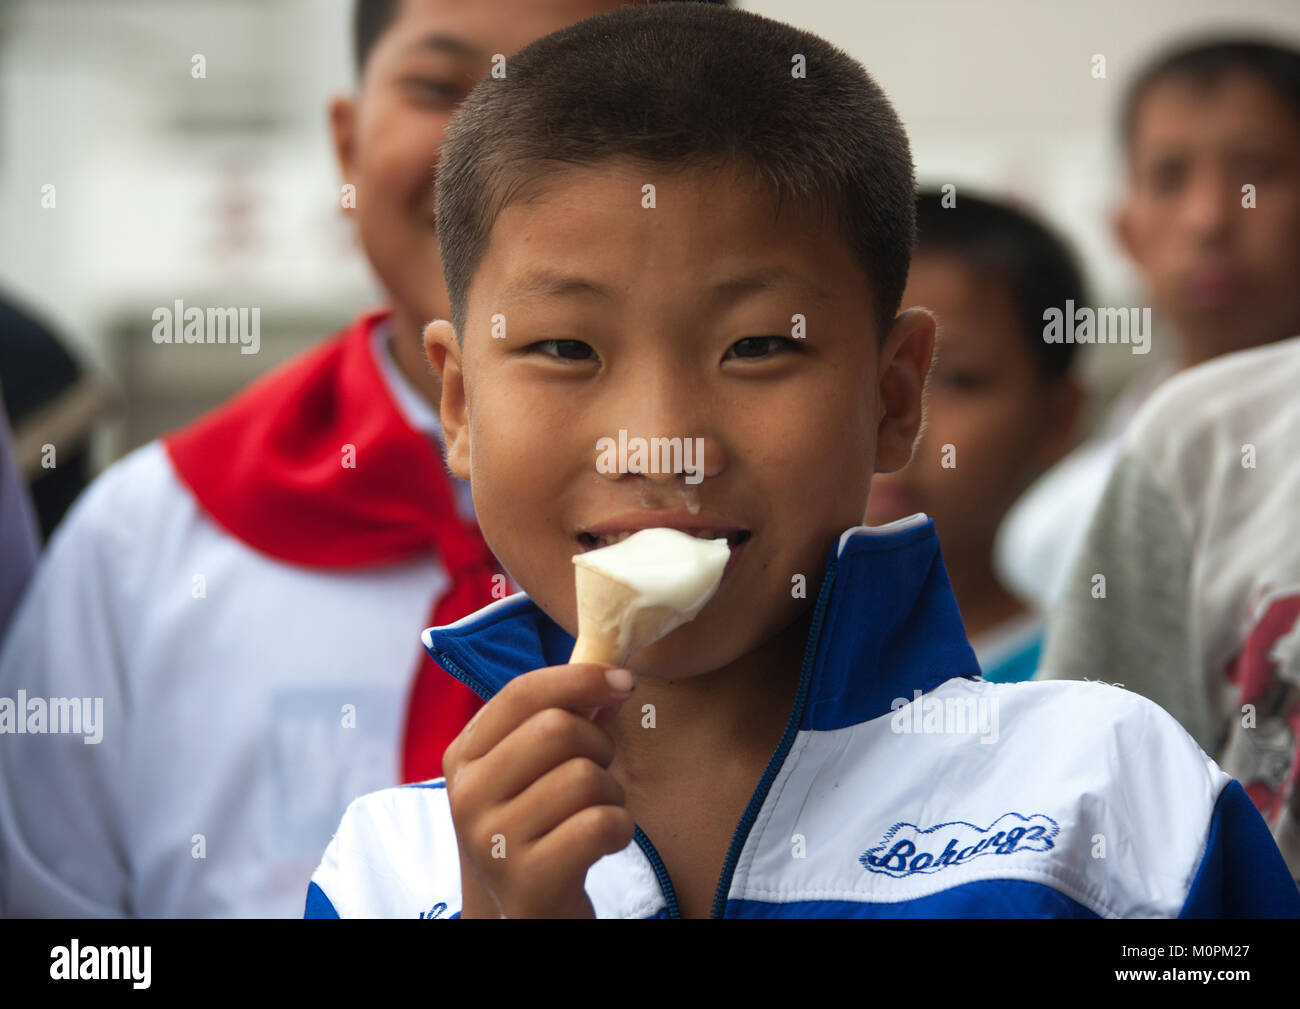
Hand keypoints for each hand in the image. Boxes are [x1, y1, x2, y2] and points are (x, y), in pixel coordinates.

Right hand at [444, 663, 636, 917]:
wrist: (516, 918)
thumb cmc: (535, 832)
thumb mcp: (531, 774)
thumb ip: (564, 722)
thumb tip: (614, 679)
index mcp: (463, 757)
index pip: (522, 692)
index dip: (581, 677)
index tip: (625, 682)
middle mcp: (468, 795)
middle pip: (558, 728)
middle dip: (599, 745)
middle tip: (597, 774)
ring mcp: (493, 840)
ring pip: (585, 775)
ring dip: (611, 793)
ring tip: (594, 814)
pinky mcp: (528, 879)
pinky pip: (601, 823)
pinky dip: (621, 828)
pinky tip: (603, 844)